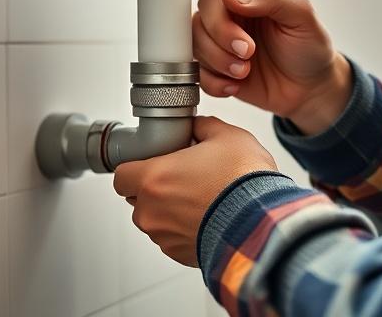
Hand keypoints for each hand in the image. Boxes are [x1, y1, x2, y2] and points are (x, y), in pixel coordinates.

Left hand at [113, 116, 276, 266]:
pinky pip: (172, 238)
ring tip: (199, 198)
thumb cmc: (243, 181)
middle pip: (137, 198)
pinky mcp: (179, 254)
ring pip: (155, 220)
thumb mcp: (226, 135)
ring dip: (169, 209)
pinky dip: (184, 228)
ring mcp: (164, 236)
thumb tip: (197, 126)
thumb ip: (202, 126)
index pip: (121, 175)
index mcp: (154, 178)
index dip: (135, 167)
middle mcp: (151, 211)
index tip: (152, 162)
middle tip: (181, 177)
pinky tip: (207, 215)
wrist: (261, 222)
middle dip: (155, 187)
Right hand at [193, 0, 352, 134]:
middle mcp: (232, 12)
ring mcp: (220, 40)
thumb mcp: (302, 16)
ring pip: (196, 39)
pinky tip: (236, 84)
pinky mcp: (215, 67)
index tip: (235, 7)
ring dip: (217, 58)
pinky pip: (197, 71)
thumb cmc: (309, 47)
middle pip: (205, 7)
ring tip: (244, 70)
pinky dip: (214, 81)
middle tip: (247, 50)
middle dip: (221, 32)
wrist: (310, 89)